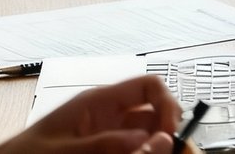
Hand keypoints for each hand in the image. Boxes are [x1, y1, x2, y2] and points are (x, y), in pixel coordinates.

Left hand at [0, 74, 180, 153]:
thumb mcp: (64, 150)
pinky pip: (131, 150)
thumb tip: (150, 138)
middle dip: (167, 133)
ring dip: (155, 148)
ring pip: (146, 138)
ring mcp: (107, 136)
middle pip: (154, 116)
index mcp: (99, 102)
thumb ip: (106, 144)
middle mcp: (109, 116)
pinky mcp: (104, 152)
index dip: (166, 104)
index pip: (148, 87)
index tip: (170, 133)